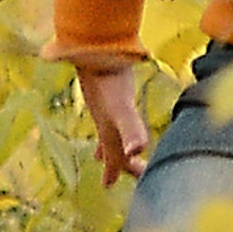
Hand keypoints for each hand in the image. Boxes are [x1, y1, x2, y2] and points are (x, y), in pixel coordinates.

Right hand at [73, 54, 147, 183]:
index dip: (116, 171)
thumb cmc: (108, 80)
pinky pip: (112, 108)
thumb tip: (138, 152)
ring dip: (113, 142)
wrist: (94, 45)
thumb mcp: (121, 109)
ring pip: (110, 129)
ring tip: (118, 149)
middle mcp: (107, 118)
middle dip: (119, 161)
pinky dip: (114, 115)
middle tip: (131, 170)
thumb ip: (131, 130)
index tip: (108, 186)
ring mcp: (106, 102)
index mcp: (109, 129)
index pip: (114, 156)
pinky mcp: (110, 84)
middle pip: (112, 146)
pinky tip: (115, 104)